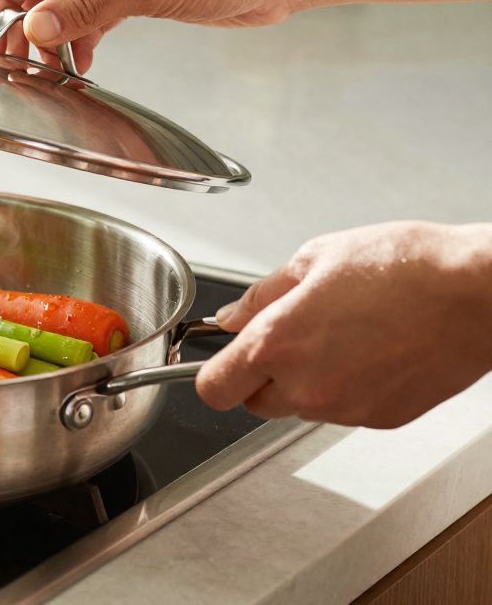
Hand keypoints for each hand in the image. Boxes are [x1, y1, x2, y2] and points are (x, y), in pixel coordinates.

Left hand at [195, 222, 491, 427]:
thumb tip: (231, 317)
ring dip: (307, 379)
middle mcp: (306, 386)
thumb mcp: (315, 258)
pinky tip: (371, 350)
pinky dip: (347, 387)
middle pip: (254, 402)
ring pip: (300, 406)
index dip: (215, 372)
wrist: (478, 294)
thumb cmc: (406, 266)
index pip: (212, 388)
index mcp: (277, 343)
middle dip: (262, 374)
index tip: (224, 357)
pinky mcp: (380, 419)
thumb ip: (261, 295)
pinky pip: (343, 409)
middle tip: (293, 335)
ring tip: (344, 332)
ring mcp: (345, 409)